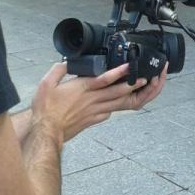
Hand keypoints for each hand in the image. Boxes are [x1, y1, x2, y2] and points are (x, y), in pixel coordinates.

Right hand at [30, 62, 166, 143]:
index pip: (105, 78)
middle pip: (119, 92)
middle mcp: (93, 100)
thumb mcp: (46, 84)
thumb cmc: (46, 109)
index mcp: (83, 88)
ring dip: (133, 96)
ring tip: (145, 89)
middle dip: (136, 85)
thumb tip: (64, 63)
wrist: (46, 132)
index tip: (131, 66)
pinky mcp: (93, 120)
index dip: (120, 72)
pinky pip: (110, 112)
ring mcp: (95, 111)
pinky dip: (118, 106)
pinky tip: (122, 103)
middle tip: (149, 78)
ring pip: (119, 103)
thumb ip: (57, 71)